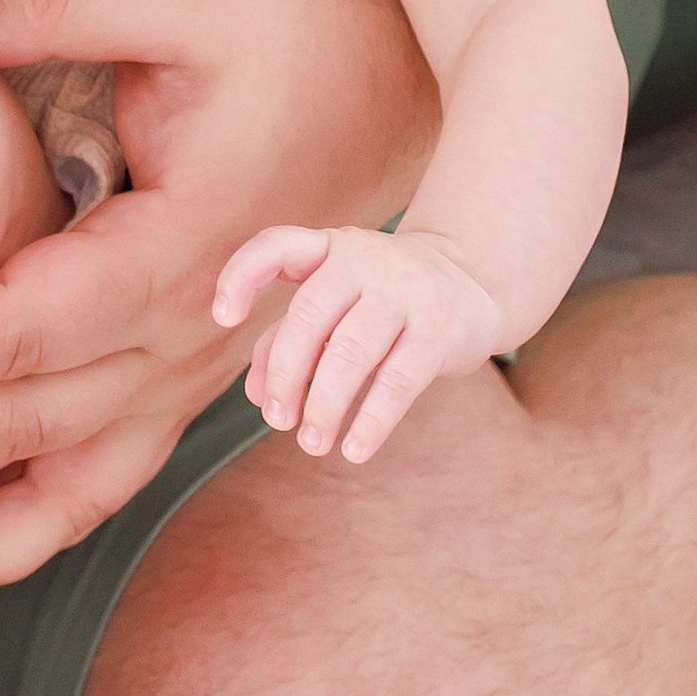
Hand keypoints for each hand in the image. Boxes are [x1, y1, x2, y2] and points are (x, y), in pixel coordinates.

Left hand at [0, 0, 438, 617]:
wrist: (395, 85)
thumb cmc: (281, 30)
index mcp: (178, 252)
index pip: (24, 328)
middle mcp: (189, 342)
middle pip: (26, 422)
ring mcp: (190, 380)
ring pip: (63, 490)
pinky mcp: (180, 388)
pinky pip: (93, 491)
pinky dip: (13, 542)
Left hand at [215, 221, 506, 461]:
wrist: (472, 280)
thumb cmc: (383, 296)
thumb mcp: (336, 300)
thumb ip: (288, 336)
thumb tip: (256, 395)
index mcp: (328, 247)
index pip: (276, 246)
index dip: (243, 277)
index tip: (224, 319)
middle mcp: (363, 260)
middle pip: (308, 317)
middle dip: (285, 375)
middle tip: (278, 421)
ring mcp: (404, 292)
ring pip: (350, 353)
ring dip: (324, 406)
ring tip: (312, 444)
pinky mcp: (438, 331)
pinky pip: (397, 382)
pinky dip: (371, 421)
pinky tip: (354, 450)